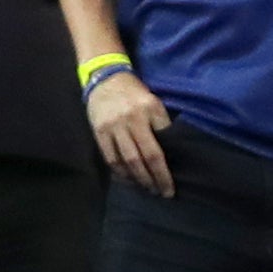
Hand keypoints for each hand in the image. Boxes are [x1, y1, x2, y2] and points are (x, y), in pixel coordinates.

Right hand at [86, 63, 174, 195]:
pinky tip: (129, 179)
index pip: (160, 147)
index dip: (165, 171)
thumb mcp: (154, 103)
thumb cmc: (135, 94)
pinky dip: (120, 172)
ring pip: (127, 160)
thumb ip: (161, 125)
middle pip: (145, 157)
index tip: (170, 187)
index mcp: (150, 110)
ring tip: (147, 189)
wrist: (106, 79)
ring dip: (138, 179)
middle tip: (161, 193)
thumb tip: (172, 154)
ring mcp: (114, 126)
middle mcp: (132, 118)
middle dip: (154, 179)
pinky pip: (111, 158)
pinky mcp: (100, 131)